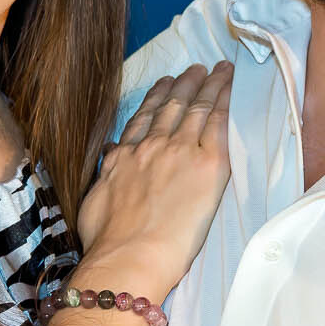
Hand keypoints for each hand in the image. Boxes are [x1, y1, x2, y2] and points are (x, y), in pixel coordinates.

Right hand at [74, 61, 232, 298]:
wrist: (129, 256)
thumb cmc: (107, 242)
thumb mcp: (94, 201)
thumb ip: (106, 177)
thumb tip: (110, 159)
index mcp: (123, 158)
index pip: (142, 120)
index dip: (155, 99)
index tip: (163, 85)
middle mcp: (150, 148)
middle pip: (170, 108)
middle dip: (184, 85)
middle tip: (195, 69)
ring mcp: (178, 151)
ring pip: (196, 108)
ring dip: (208, 85)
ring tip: (217, 71)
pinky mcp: (207, 163)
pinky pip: (218, 123)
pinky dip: (224, 101)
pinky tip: (229, 87)